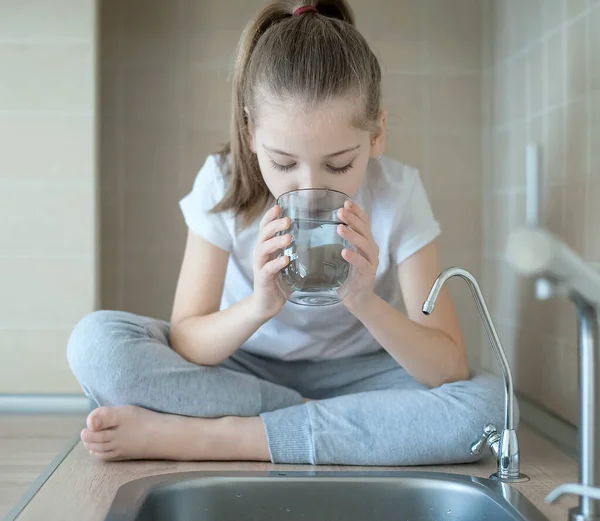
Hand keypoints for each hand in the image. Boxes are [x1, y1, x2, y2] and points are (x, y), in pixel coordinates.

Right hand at [251, 205, 291, 319]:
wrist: (267, 304)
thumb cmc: (280, 282)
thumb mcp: (289, 264)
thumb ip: (298, 252)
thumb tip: (321, 240)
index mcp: (267, 248)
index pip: (265, 228)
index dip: (269, 217)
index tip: (279, 206)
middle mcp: (261, 255)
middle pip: (263, 235)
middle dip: (274, 225)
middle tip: (287, 220)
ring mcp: (260, 267)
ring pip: (263, 250)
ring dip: (275, 242)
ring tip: (288, 238)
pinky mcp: (263, 280)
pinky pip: (268, 269)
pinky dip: (276, 263)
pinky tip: (285, 259)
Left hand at [337, 200, 378, 314]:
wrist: (358, 299)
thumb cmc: (347, 275)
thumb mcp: (342, 254)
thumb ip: (338, 241)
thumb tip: (320, 224)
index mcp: (365, 242)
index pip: (364, 222)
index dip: (357, 211)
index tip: (346, 202)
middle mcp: (371, 249)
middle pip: (365, 230)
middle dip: (353, 219)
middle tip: (340, 211)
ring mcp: (371, 262)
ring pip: (365, 244)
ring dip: (352, 235)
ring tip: (340, 228)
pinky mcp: (368, 275)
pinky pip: (362, 264)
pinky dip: (354, 257)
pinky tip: (344, 252)